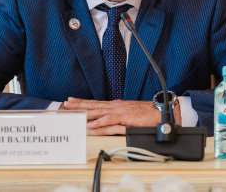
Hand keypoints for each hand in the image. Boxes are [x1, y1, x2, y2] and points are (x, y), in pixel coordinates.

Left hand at [62, 97, 180, 134]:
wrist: (159, 111)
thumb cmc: (146, 114)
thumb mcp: (129, 115)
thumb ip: (117, 117)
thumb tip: (107, 120)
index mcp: (116, 105)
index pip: (96, 103)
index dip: (84, 102)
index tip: (72, 100)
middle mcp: (116, 106)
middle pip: (94, 104)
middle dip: (79, 104)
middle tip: (67, 103)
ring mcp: (120, 110)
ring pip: (99, 110)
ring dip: (85, 111)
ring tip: (74, 112)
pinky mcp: (125, 117)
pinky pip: (109, 120)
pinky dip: (99, 122)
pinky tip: (91, 124)